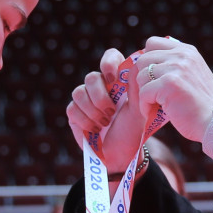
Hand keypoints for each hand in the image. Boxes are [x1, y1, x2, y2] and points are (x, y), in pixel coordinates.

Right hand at [67, 48, 147, 167]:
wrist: (120, 155)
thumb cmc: (132, 132)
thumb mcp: (139, 111)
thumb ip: (136, 89)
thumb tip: (135, 66)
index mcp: (117, 81)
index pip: (110, 57)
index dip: (108, 63)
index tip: (113, 78)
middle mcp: (100, 86)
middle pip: (91, 78)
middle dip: (101, 98)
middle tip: (111, 113)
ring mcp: (85, 99)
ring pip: (79, 93)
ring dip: (93, 111)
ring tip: (104, 123)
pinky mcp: (74, 113)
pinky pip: (73, 109)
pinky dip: (85, 121)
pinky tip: (95, 129)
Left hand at [134, 36, 212, 143]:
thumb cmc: (202, 104)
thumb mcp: (193, 74)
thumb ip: (175, 65)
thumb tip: (146, 65)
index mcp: (187, 51)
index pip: (152, 43)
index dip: (147, 60)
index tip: (151, 77)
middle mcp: (181, 56)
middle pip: (143, 59)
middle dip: (142, 78)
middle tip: (150, 93)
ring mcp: (176, 69)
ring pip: (141, 76)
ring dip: (143, 93)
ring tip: (154, 104)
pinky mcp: (169, 84)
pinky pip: (143, 93)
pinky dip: (144, 106)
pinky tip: (152, 112)